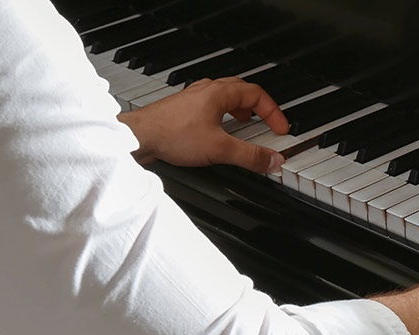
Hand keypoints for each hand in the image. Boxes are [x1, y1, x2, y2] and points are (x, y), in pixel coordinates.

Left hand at [118, 77, 290, 171]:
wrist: (138, 136)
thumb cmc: (171, 134)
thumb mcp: (219, 149)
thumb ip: (250, 156)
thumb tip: (273, 160)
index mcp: (219, 93)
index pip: (257, 94)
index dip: (273, 112)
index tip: (280, 128)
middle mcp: (206, 90)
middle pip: (241, 90)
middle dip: (258, 107)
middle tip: (267, 121)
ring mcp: (193, 98)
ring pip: (224, 96)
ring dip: (240, 108)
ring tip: (246, 122)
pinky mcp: (182, 109)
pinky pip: (210, 105)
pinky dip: (222, 114)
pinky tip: (217, 130)